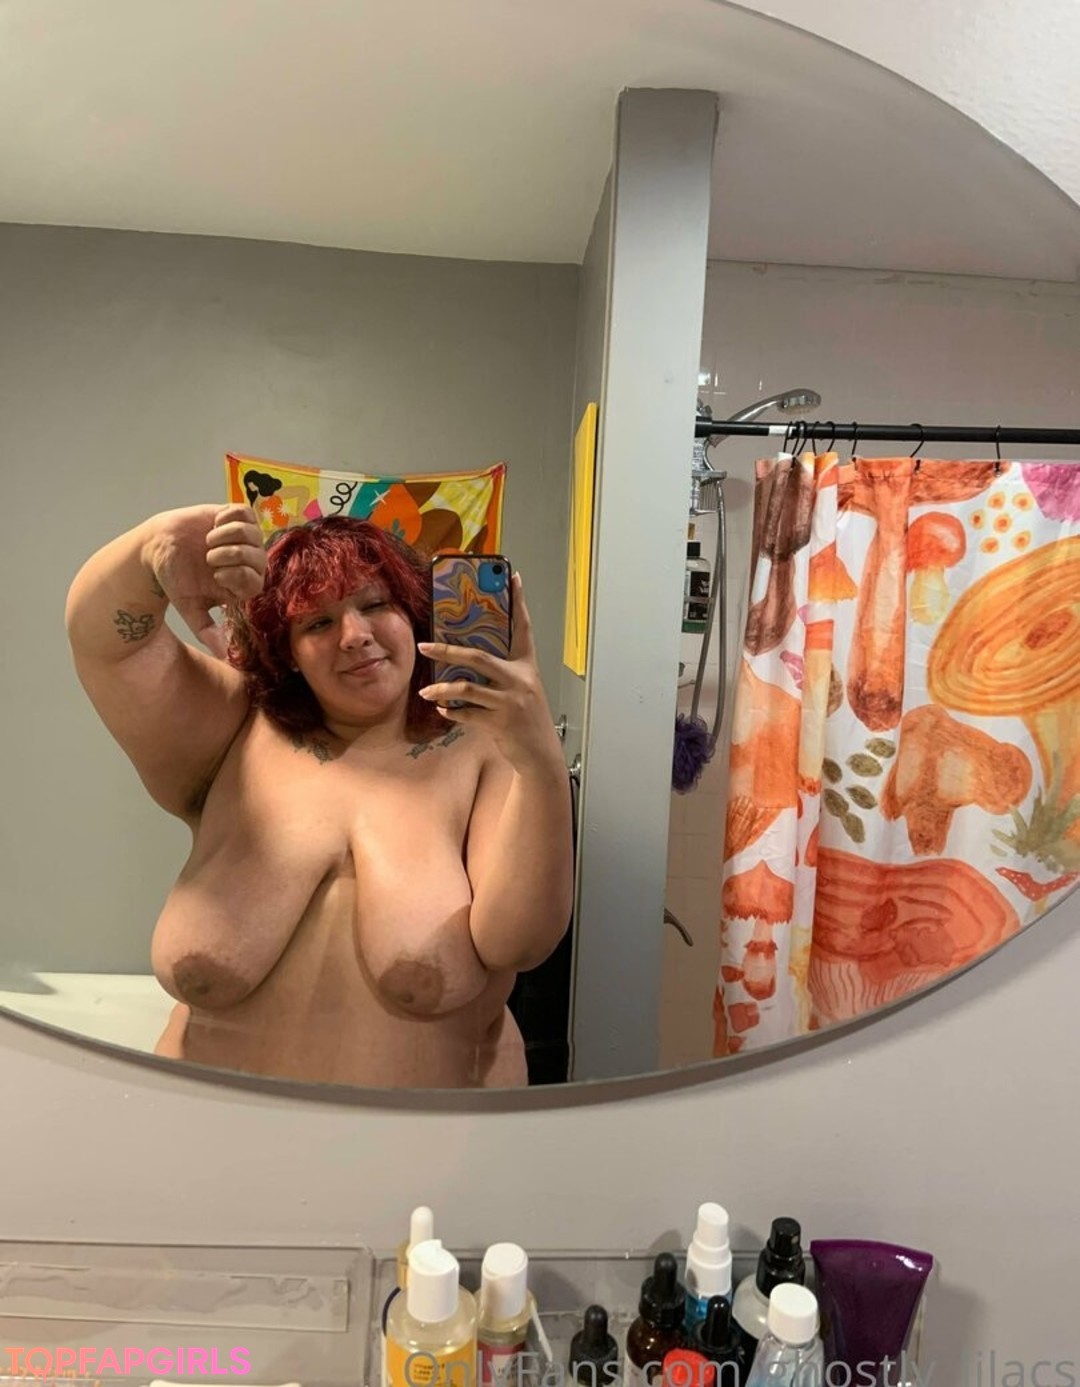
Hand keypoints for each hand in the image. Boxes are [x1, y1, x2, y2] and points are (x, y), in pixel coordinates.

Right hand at [142, 503, 266, 658]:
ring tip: (208, 541)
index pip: (256, 582)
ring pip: (253, 533)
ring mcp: (243, 537)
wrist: (157, 549)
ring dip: (227, 536)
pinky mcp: (233, 516)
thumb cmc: (175, 579)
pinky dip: (228, 518)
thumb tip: (222, 654)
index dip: (237, 576)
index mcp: (241, 584)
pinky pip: (244, 512)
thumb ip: (205, 630)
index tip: (216, 574)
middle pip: (258, 557)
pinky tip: (214, 525)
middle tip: (208, 558)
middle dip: (230, 556)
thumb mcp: (189, 607)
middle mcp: (247, 561)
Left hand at [417, 574, 561, 773]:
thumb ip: (503, 674)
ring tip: (426, 691)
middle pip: (478, 657)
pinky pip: (467, 713)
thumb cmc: (527, 719)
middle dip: (447, 651)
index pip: (523, 628)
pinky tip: (443, 710)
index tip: (514, 577)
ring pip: (467, 688)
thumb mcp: (523, 690)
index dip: (519, 602)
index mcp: (527, 667)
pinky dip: (451, 711)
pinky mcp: (500, 722)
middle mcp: (520, 680)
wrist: (540, 754)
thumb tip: (467, 662)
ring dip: (442, 690)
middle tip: (424, 647)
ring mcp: (510, 702)